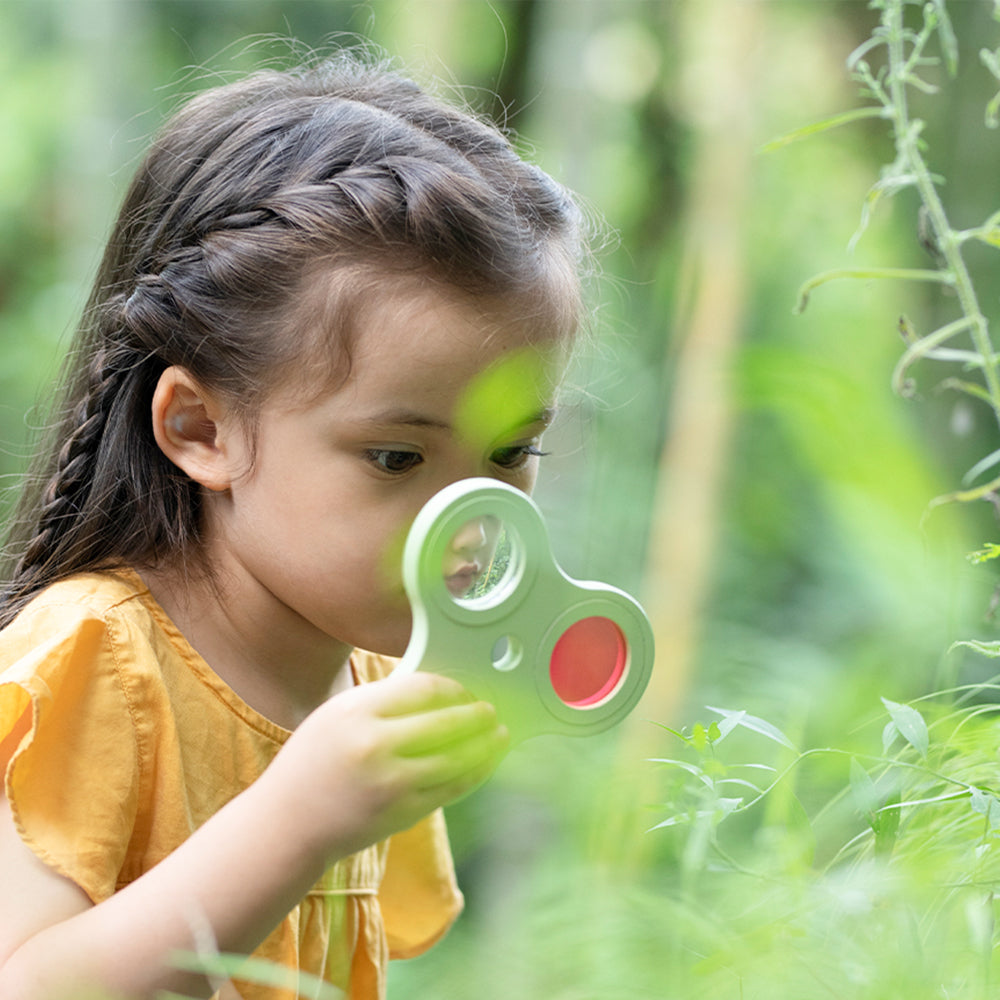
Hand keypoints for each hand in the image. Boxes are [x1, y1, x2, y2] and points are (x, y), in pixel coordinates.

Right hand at [264, 671, 507, 862]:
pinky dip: (475, 771)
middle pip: (445, 721)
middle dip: (475, 714)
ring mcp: (392, 783)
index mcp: (356, 713)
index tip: (462, 690)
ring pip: (456, 756)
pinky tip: (485, 760)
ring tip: (498, 732)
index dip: (451, 688)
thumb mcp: (335, 716)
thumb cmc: (311, 763)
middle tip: (488, 708)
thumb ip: (381, 702)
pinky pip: (452, 787)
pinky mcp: (404, 812)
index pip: (422, 689)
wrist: (288, 823)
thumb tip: (433, 691)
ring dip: (485, 743)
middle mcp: (375, 746)